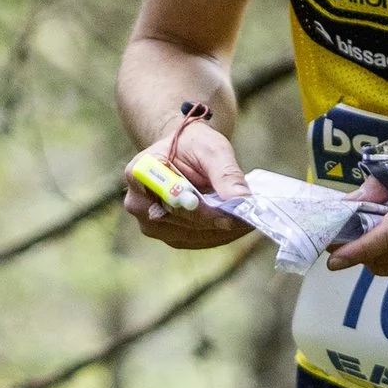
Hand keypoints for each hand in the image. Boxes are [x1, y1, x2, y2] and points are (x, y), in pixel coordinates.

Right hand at [121, 115, 252, 247]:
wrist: (181, 153)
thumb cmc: (193, 146)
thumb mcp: (211, 148)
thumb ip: (225, 172)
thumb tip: (243, 200)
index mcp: (140, 171)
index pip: (172, 196)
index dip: (201, 208)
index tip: (230, 216)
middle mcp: (137, 202)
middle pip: (183, 219)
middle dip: (217, 220)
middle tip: (250, 220)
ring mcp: (149, 223)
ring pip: (190, 235)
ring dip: (221, 232)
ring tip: (248, 223)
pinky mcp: (165, 235)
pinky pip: (194, 241)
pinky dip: (217, 236)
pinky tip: (236, 228)